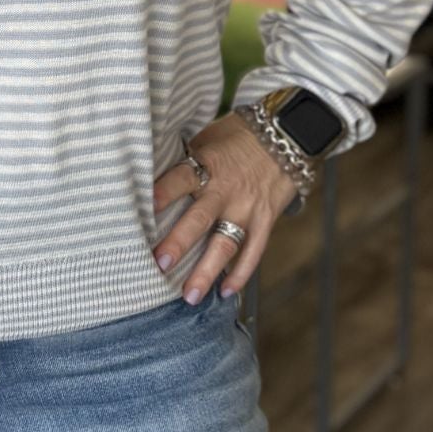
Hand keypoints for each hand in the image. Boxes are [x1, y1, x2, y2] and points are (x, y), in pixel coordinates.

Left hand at [151, 112, 300, 304]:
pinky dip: (241, 274)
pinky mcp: (266, 220)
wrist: (288, 134)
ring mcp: (248, 208)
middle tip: (160, 264)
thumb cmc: (238, 135)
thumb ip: (186, 160)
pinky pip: (254, 251)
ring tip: (190, 297)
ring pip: (226, 244)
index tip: (144, 209)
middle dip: (179, 242)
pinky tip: (226, 292)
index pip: (181, 178)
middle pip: (199, 218)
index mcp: (208, 164)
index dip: (163, 193)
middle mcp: (226, 190)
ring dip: (207, 272)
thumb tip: (151, 176)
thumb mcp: (208, 138)